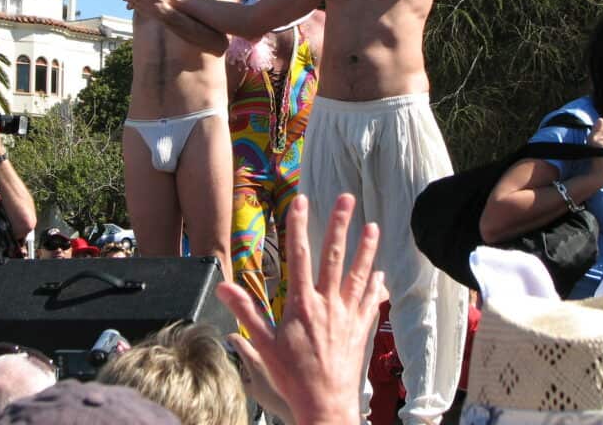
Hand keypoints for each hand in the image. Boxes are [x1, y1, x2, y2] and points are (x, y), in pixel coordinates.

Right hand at [216, 194, 384, 424]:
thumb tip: (222, 286)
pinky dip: (376, 285)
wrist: (325, 404)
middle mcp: (328, 304)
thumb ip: (245, 312)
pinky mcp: (361, 328)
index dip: (298, 225)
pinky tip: (380, 272)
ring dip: (366, 249)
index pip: (299, 255)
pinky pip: (371, 301)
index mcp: (302, 304)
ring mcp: (347, 315)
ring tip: (372, 226)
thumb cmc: (292, 377)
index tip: (300, 201)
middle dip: (340, 224)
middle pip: (334, 256)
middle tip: (347, 199)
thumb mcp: (263, 345)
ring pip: (358, 273)